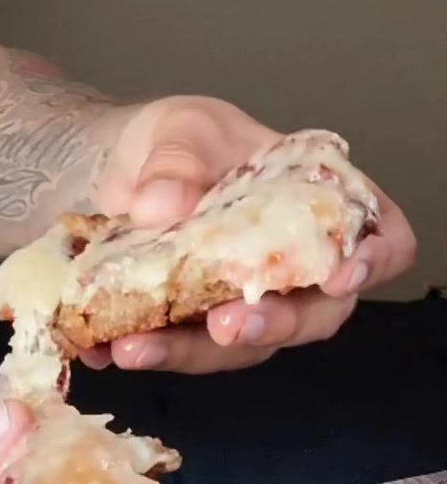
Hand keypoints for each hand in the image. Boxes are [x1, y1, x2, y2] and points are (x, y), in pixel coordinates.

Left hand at [83, 95, 414, 373]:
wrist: (123, 164)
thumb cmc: (182, 139)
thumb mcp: (182, 131)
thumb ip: (177, 163)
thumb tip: (163, 205)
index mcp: (318, 204)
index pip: (382, 238)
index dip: (374, 263)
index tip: (338, 275)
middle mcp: (294, 264)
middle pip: (314, 313)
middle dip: (272, 326)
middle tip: (227, 326)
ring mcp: (245, 299)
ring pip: (242, 345)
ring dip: (191, 353)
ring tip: (135, 346)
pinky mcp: (196, 324)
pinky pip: (179, 349)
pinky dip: (144, 351)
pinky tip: (102, 347)